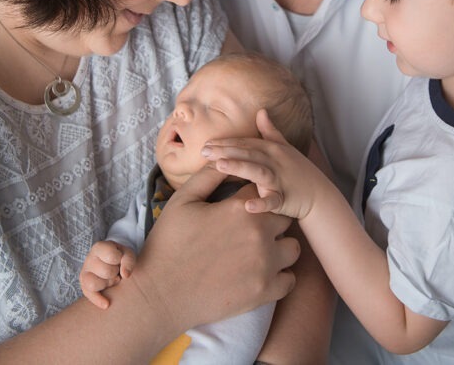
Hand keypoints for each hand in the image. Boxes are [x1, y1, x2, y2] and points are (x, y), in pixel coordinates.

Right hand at [80, 241, 136, 308]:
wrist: (112, 262)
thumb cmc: (120, 257)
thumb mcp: (127, 254)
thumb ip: (129, 261)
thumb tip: (125, 275)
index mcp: (99, 247)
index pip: (112, 256)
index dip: (120, 260)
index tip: (120, 259)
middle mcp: (89, 259)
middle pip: (106, 272)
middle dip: (115, 273)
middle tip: (116, 271)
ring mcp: (85, 272)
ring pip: (93, 284)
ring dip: (107, 283)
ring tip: (112, 279)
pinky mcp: (84, 285)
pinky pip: (88, 295)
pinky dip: (98, 300)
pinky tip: (106, 304)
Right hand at [126, 164, 299, 334]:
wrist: (161, 294)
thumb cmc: (169, 244)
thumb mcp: (183, 201)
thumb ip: (209, 176)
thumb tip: (226, 159)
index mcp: (240, 209)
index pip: (262, 191)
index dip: (253, 196)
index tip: (242, 205)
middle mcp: (259, 234)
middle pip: (283, 217)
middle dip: (269, 219)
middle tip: (248, 229)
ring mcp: (265, 265)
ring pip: (292, 248)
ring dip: (280, 247)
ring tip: (259, 251)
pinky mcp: (265, 292)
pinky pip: (289, 280)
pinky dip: (279, 276)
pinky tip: (262, 273)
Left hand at [201, 109, 327, 219]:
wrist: (319, 196)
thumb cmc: (298, 172)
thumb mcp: (285, 148)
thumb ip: (270, 131)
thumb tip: (261, 111)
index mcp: (272, 149)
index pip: (245, 143)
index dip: (225, 142)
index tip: (205, 143)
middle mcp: (275, 161)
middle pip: (247, 153)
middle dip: (225, 151)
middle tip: (203, 151)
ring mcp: (280, 179)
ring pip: (258, 172)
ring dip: (239, 167)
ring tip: (219, 165)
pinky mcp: (285, 199)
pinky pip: (273, 202)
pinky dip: (262, 204)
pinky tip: (248, 206)